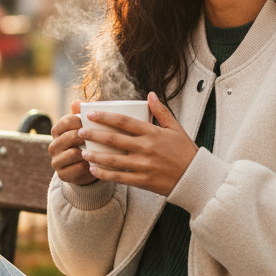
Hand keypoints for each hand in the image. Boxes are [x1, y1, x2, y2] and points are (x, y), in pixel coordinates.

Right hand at [49, 101, 97, 185]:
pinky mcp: (62, 175)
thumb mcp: (86, 128)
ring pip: (72, 153)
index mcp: (57, 131)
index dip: (81, 120)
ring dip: (87, 152)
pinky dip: (88, 165)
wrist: (88, 168)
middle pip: (69, 136)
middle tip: (100, 136)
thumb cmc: (88, 143)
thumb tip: (76, 102)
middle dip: (85, 136)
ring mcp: (56, 161)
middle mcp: (53, 146)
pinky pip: (77, 168)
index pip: (66, 121)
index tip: (95, 121)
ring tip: (98, 150)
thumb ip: (81, 114)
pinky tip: (96, 163)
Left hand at [79, 92, 197, 195]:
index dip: (105, 116)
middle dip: (94, 134)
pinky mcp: (143, 181)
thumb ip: (161, 111)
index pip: (124, 121)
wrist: (195, 177)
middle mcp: (146, 148)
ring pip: (113, 160)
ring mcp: (143, 165)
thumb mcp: (176, 128)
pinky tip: (94, 170)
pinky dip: (105, 174)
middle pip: (114, 139)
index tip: (91, 113)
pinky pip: (119, 177)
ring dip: (95, 155)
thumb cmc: (185, 151)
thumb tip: (150, 94)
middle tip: (80, 131)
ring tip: (82, 151)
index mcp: (152, 133)